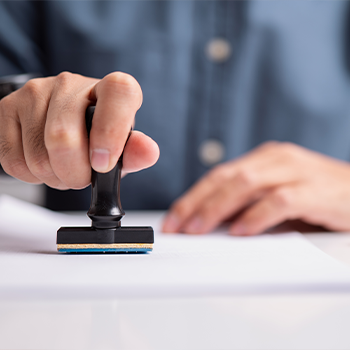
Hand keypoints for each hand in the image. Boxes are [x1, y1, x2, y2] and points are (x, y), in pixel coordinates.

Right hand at [0, 72, 158, 188]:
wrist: (69, 124)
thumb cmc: (100, 136)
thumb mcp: (122, 147)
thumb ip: (136, 152)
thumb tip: (148, 151)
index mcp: (110, 89)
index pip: (118, 92)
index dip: (110, 132)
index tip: (103, 164)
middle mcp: (71, 84)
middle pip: (63, 137)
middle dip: (74, 174)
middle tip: (81, 176)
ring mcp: (35, 93)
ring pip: (37, 156)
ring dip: (54, 177)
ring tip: (64, 167)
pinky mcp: (7, 108)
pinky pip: (13, 160)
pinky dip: (32, 176)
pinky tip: (44, 162)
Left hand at [162, 142, 349, 234]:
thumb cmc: (319, 198)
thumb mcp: (279, 197)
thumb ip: (249, 206)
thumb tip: (212, 226)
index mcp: (266, 159)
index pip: (219, 175)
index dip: (192, 197)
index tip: (173, 220)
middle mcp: (277, 159)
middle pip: (226, 177)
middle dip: (195, 203)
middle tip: (176, 227)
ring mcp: (296, 171)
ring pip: (245, 184)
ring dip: (216, 208)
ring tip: (196, 230)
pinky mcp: (315, 190)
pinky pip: (278, 201)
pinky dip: (255, 217)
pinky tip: (239, 232)